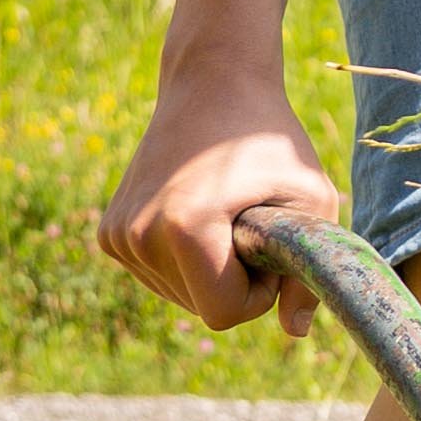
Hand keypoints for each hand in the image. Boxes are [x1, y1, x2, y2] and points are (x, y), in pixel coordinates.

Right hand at [94, 74, 346, 336]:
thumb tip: (296, 334)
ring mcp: (116, 236)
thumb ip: (310, 272)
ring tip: (223, 210)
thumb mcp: (312, 198)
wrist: (213, 86)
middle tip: (250, 221)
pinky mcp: (108, 234)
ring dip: (211, 268)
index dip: (260, 292)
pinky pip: (158, 276)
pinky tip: (197, 211)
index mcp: (184, 229)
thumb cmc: (271, 141)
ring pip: (179, 295)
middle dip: (235, 280)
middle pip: (200, 307)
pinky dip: (184, 258)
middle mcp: (137, 236)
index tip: (271, 246)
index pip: (224, 314)